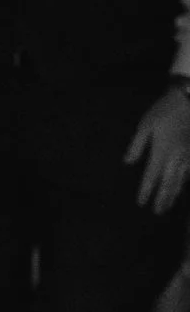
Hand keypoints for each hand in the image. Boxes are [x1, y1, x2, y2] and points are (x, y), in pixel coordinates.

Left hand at [127, 84, 189, 214]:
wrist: (188, 99)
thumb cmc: (164, 111)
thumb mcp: (145, 126)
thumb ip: (137, 146)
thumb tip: (128, 163)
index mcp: (161, 152)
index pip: (151, 177)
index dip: (146, 191)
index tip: (141, 203)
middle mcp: (175, 158)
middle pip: (168, 183)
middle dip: (162, 199)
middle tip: (157, 212)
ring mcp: (188, 156)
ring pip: (181, 180)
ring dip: (174, 194)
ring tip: (168, 205)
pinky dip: (184, 182)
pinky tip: (182, 187)